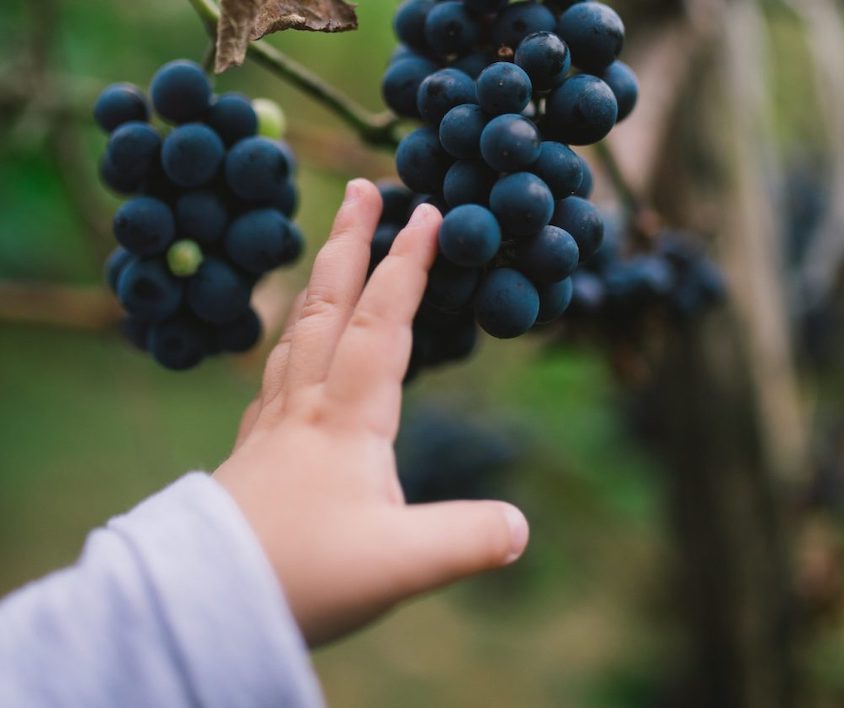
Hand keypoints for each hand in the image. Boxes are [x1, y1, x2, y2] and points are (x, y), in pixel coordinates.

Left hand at [213, 179, 528, 646]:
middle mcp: (307, 405)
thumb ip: (468, 539)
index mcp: (347, 418)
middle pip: (328, 304)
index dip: (408, 265)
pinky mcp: (255, 450)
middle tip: (361, 187)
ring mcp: (274, 424)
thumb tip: (521, 528)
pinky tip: (291, 347)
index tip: (428, 212)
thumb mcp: (401, 563)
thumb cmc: (302, 575)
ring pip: (296, 331)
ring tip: (329, 250)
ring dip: (318, 281)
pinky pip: (276, 371)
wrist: (203, 600)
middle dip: (348, 240)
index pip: (384, 322)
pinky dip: (291, 337)